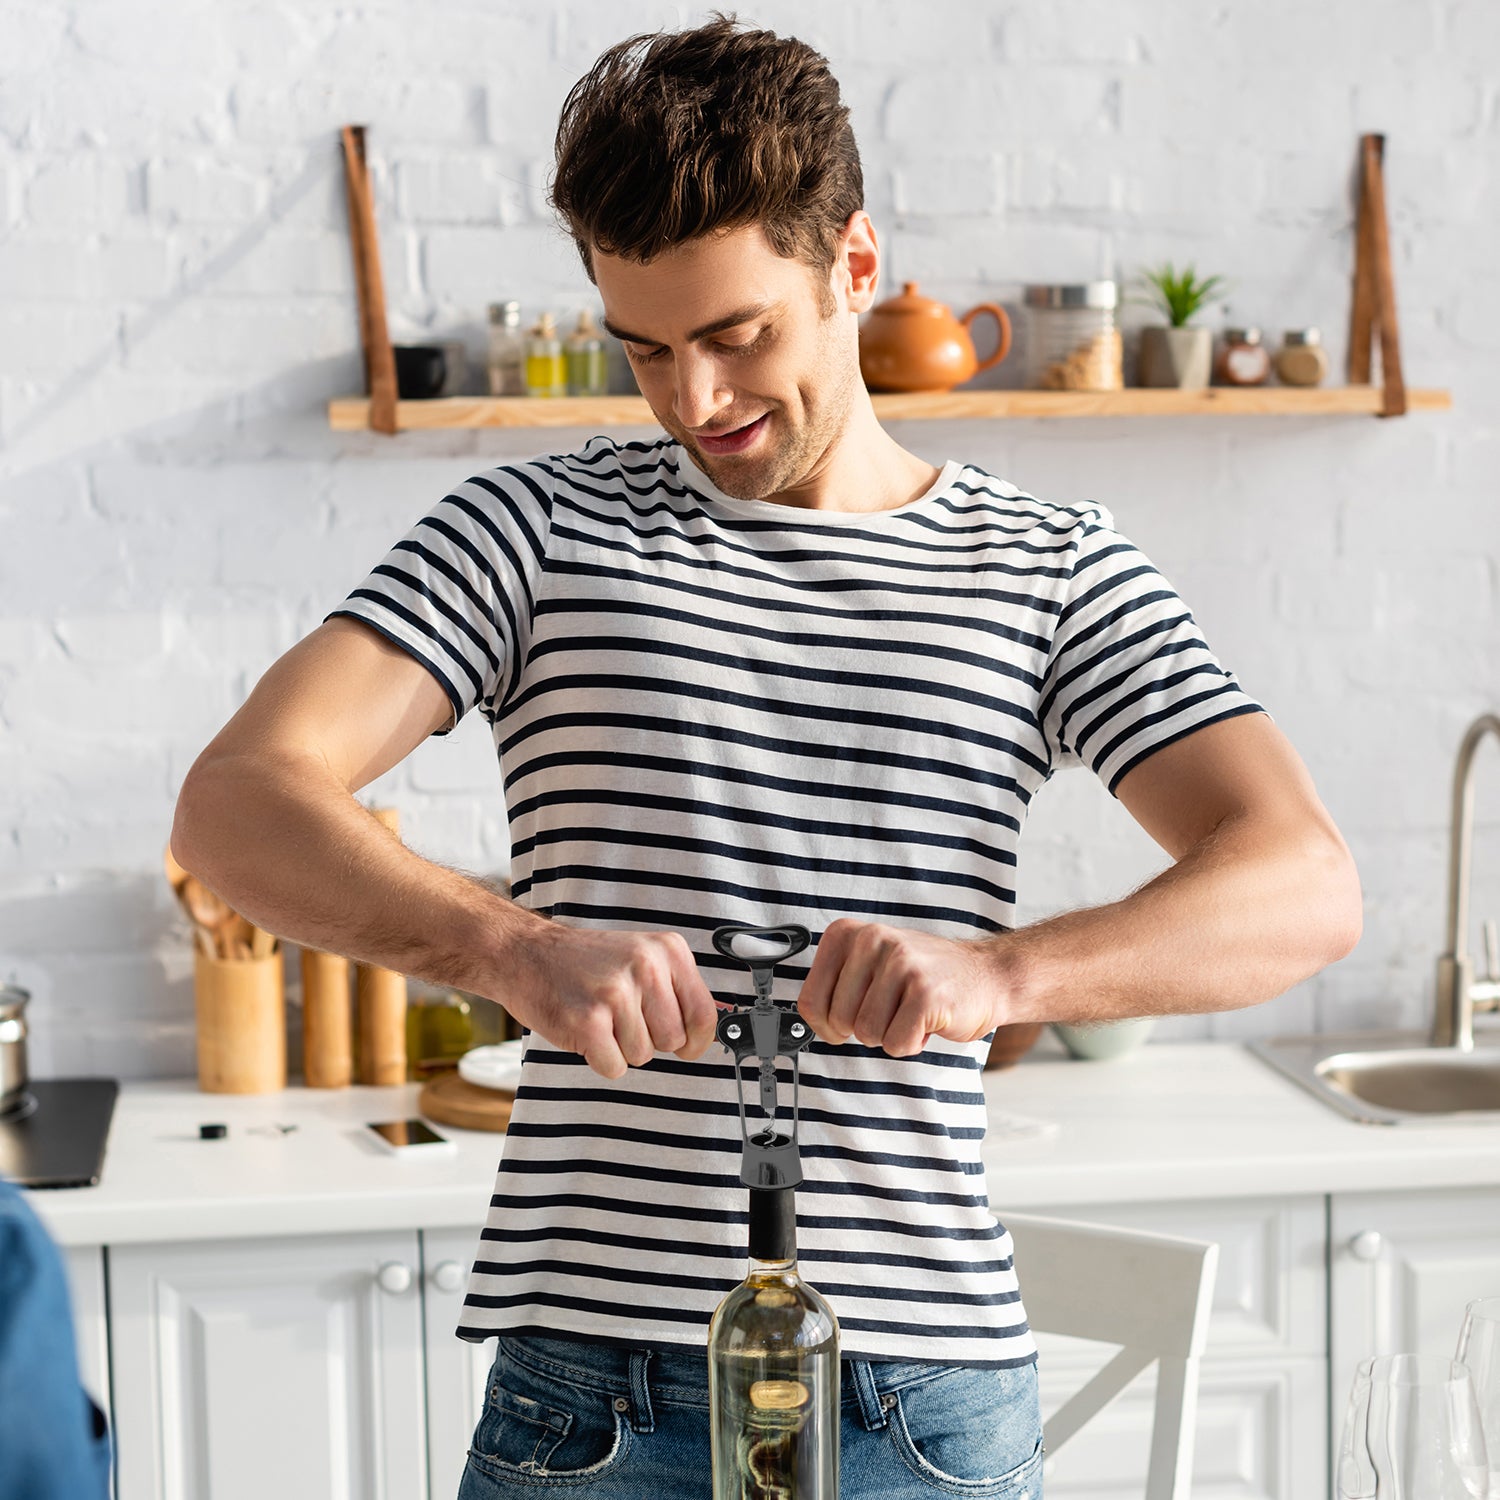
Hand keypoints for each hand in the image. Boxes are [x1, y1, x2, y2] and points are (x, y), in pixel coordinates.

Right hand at [505, 924, 719, 1079]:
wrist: (526, 954)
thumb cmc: (583, 962)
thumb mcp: (640, 958)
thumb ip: (675, 990)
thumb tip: (706, 1032)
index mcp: (667, 950)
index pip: (704, 1013)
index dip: (696, 1041)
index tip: (686, 1047)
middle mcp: (646, 967)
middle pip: (673, 1041)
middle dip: (649, 1040)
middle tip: (621, 1018)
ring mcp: (617, 993)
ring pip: (643, 1056)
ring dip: (620, 1047)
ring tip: (600, 1017)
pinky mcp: (589, 1021)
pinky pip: (614, 1067)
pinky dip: (599, 1059)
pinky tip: (586, 1030)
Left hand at [798, 919, 1003, 1056]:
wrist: (986, 974)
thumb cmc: (924, 976)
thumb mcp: (871, 965)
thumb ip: (837, 986)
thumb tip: (809, 1022)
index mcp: (850, 933)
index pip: (810, 1000)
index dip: (826, 1025)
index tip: (844, 1023)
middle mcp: (872, 941)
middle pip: (838, 1021)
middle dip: (864, 1029)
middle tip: (892, 1010)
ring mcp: (901, 965)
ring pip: (867, 1034)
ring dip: (890, 1035)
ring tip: (910, 1012)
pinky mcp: (925, 993)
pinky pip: (896, 1043)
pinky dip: (912, 1043)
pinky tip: (927, 1020)